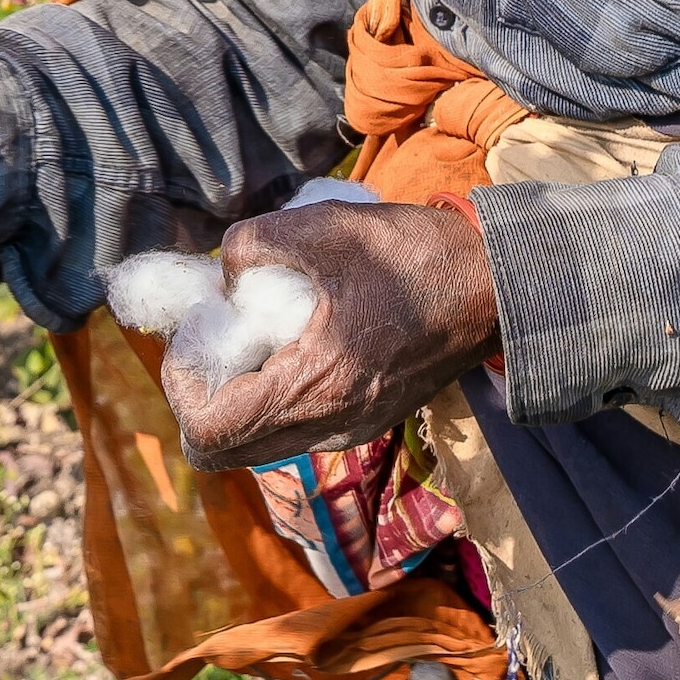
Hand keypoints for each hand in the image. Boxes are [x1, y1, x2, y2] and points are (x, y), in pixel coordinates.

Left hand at [163, 199, 498, 473]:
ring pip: (258, 443)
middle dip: (203, 394)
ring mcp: (350, 430)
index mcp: (315, 389)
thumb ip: (250, 244)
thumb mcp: (323, 227)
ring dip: (237, 395)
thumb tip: (223, 278)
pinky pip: (293, 427)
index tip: (201, 329)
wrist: (497, 286)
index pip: (209, 434)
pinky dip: (273, 393)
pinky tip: (291, 337)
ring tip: (253, 331)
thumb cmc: (415, 256)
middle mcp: (329, 428)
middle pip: (224, 452)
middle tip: (220, 333)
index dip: (182, 384)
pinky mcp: (366, 419)